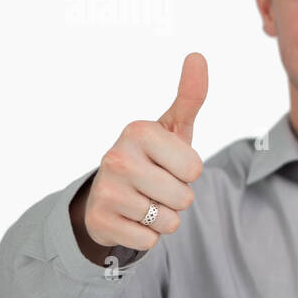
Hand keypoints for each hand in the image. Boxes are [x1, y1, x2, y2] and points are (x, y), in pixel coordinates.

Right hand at [84, 52, 208, 250]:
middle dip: (178, 198)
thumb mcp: (172, 128)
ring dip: (163, 218)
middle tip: (156, 186)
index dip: (188, 172)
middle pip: (185, 197)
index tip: (167, 163)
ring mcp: (106, 191)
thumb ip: (190, 96)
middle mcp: (116, 157)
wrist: (108, 195)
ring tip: (144, 201)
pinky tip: (131, 219)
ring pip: (169, 222)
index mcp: (138, 131)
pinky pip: (150, 242)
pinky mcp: (100, 223)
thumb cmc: (151, 158)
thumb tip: (198, 56)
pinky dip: (146, 236)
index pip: (195, 169)